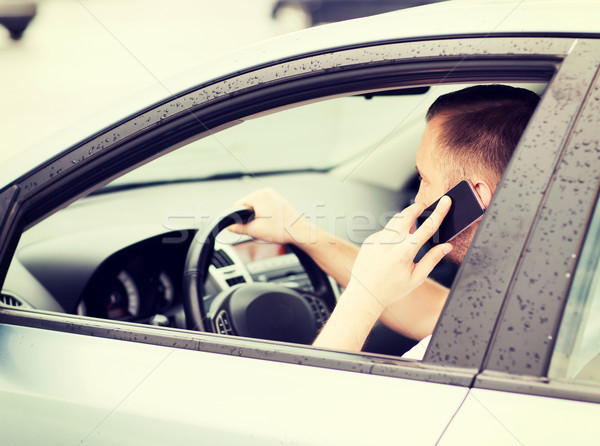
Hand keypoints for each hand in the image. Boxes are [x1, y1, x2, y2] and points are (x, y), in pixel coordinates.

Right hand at [228, 188, 310, 243]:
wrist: (300, 232)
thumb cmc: (282, 229)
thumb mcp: (255, 231)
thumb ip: (238, 228)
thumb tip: (229, 226)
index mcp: (259, 196)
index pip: (238, 204)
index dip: (238, 217)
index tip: (243, 225)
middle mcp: (266, 192)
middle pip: (247, 205)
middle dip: (249, 216)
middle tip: (259, 227)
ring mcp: (273, 195)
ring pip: (256, 206)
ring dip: (257, 216)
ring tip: (266, 225)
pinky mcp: (278, 199)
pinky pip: (264, 205)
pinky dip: (264, 214)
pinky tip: (271, 222)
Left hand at [345, 196, 452, 311]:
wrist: (364, 294)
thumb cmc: (391, 289)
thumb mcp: (416, 278)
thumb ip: (432, 259)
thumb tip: (446, 246)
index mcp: (404, 253)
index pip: (427, 227)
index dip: (439, 212)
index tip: (445, 201)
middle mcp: (389, 243)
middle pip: (407, 214)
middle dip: (417, 207)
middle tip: (424, 206)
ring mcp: (378, 239)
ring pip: (395, 221)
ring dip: (405, 219)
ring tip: (411, 228)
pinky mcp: (370, 239)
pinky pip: (385, 231)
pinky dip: (392, 234)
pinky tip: (392, 248)